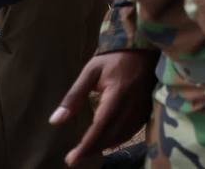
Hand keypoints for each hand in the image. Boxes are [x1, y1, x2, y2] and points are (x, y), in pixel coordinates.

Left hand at [49, 50, 157, 166]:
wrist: (144, 46)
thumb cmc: (114, 57)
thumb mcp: (90, 72)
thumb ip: (74, 97)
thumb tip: (55, 120)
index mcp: (117, 94)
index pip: (100, 127)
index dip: (86, 146)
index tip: (71, 160)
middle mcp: (132, 103)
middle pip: (112, 135)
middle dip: (92, 149)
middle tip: (74, 158)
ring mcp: (142, 106)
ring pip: (123, 135)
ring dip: (105, 145)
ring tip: (88, 150)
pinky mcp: (148, 107)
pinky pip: (134, 129)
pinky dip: (120, 138)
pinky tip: (109, 140)